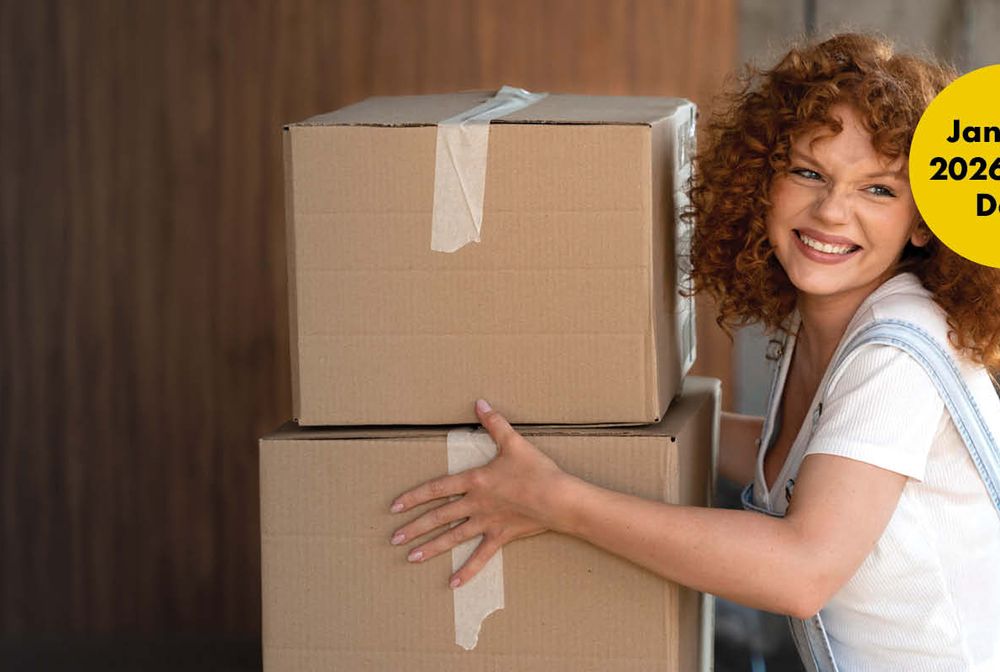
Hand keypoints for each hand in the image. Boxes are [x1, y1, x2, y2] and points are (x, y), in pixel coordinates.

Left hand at [389, 399, 566, 587]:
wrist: (558, 498)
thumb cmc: (536, 470)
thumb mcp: (513, 442)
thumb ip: (494, 423)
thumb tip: (479, 402)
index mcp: (474, 481)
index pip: (436, 489)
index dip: (414, 497)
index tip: (395, 506)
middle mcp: (475, 504)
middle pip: (438, 517)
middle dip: (414, 528)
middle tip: (394, 538)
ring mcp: (486, 523)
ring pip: (453, 537)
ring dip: (431, 548)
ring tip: (410, 558)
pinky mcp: (500, 537)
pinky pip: (481, 557)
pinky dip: (467, 570)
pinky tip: (452, 584)